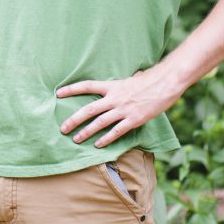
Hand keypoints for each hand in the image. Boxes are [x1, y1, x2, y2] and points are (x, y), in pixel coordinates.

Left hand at [56, 67, 182, 147]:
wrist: (165, 83)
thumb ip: (121, 84)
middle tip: (62, 128)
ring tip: (76, 139)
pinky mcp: (133, 120)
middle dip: (74, 119)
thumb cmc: (150, 80)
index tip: (58, 93)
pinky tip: (98, 145)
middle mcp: (114, 98)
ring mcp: (123, 110)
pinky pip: (116, 131)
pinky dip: (106, 139)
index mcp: (112, 86)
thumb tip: (121, 81)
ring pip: (99, 122)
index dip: (72, 89)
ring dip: (86, 132)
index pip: (87, 86)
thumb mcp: (131, 78)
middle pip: (89, 109)